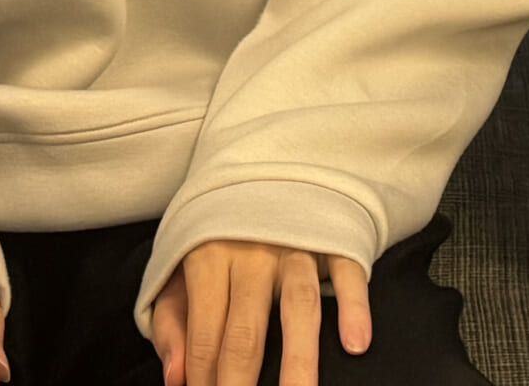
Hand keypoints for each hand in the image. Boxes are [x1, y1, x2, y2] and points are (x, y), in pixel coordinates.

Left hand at [151, 240, 372, 385]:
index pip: (205, 336)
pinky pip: (346, 273)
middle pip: (246, 332)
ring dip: (299, 360)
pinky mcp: (333, 238)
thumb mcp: (180, 264)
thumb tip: (176, 378)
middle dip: (241, 385)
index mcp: (208, 256)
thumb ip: (172, 322)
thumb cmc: (220, 230)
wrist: (266, 164)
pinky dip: (354, 306)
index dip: (204, 381)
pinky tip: (356, 343)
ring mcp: (296, 243)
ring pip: (298, 308)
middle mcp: (251, 251)